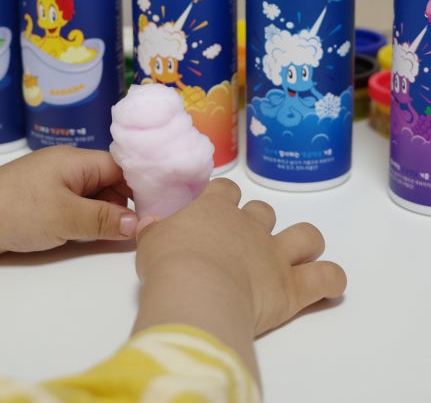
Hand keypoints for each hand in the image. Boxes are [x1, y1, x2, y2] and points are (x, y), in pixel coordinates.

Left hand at [0, 146, 137, 258]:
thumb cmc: (16, 209)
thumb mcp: (66, 217)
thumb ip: (103, 219)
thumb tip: (139, 224)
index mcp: (76, 161)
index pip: (120, 167)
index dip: (141, 185)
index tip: (160, 208)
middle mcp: (69, 169)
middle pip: (110, 182)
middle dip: (125, 204)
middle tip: (142, 230)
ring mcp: (56, 186)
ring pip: (94, 197)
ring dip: (105, 214)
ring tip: (121, 236)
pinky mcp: (45, 203)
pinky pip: (77, 208)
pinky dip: (87, 221)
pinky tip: (95, 236)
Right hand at [133, 178, 346, 381]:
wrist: (197, 289)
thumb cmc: (169, 263)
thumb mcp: (150, 243)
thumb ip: (154, 232)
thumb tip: (149, 224)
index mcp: (214, 210)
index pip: (226, 190)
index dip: (224, 197)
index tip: (217, 208)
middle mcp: (249, 226)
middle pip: (264, 211)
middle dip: (259, 222)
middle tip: (244, 242)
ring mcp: (274, 254)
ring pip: (306, 235)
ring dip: (305, 242)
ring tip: (296, 256)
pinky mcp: (293, 286)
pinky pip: (326, 277)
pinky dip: (331, 279)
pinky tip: (328, 284)